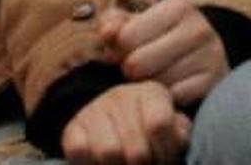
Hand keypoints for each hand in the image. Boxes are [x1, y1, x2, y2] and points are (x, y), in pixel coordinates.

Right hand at [61, 80, 189, 164]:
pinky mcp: (71, 129)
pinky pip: (80, 153)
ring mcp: (94, 110)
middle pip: (136, 148)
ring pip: (109, 153)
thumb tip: (177, 140)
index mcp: (150, 92)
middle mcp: (120, 95)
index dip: (165, 151)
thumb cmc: (149, 128)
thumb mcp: (172, 126)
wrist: (112, 120)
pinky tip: (105, 164)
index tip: (165, 159)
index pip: (159, 124)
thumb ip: (179, 133)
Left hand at [99, 0, 229, 105]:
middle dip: (132, 71)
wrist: (203, 55)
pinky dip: (167, 100)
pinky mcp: (213, 82)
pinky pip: (173, 99)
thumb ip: (115, 24)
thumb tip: (107, 32)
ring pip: (155, 84)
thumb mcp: (138, 24)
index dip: (118, 51)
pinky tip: (170, 90)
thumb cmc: (160, 39)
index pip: (125, 38)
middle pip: (137, 64)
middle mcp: (198, 29)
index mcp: (177, 8)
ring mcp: (210, 56)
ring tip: (156, 78)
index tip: (128, 52)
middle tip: (140, 69)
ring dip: (149, 86)